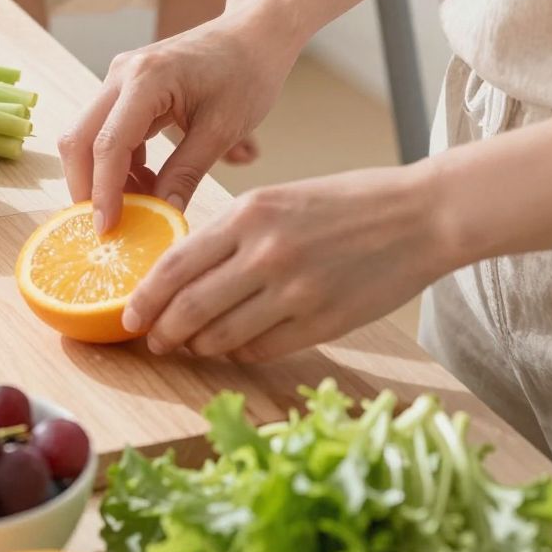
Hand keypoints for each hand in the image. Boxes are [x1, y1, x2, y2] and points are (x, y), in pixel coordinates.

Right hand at [58, 15, 291, 231]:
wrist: (254, 35)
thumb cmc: (247, 73)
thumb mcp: (222, 130)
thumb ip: (187, 174)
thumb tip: (163, 215)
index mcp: (146, 79)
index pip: (108, 145)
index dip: (103, 192)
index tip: (108, 229)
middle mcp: (122, 74)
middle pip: (79, 139)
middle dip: (86, 187)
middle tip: (109, 226)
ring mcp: (120, 78)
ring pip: (86, 136)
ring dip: (103, 175)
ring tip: (139, 204)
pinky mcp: (126, 87)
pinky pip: (105, 130)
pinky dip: (117, 161)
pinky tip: (146, 181)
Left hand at [120, 167, 451, 360]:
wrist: (421, 216)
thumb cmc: (350, 203)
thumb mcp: (281, 199)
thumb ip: (235, 233)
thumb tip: (187, 275)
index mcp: (251, 213)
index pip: (176, 265)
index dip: (146, 298)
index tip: (129, 315)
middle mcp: (266, 253)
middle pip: (190, 308)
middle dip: (163, 331)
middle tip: (154, 341)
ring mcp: (295, 292)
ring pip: (222, 336)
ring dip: (199, 347)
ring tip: (192, 346)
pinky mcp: (322, 322)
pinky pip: (261, 349)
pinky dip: (241, 352)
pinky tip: (237, 347)